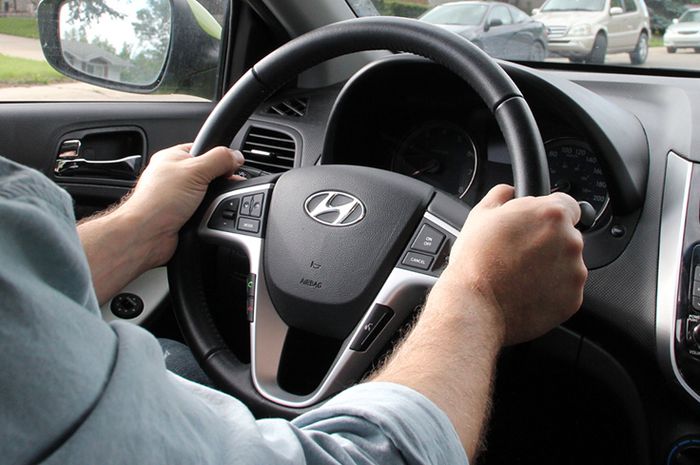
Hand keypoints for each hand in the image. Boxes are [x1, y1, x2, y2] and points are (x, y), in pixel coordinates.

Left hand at [120, 143, 244, 266]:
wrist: (147, 235)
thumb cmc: (158, 201)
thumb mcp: (195, 171)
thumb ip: (219, 160)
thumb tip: (236, 156)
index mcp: (172, 158)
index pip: (203, 149)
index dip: (219, 156)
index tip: (232, 166)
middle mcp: (173, 176)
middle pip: (208, 173)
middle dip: (218, 181)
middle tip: (223, 187)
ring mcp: (177, 197)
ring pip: (207, 194)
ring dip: (212, 201)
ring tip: (208, 205)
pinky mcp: (181, 215)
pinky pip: (203, 211)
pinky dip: (208, 214)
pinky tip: (205, 216)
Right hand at [437, 184, 586, 344]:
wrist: (475, 304)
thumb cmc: (476, 261)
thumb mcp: (480, 215)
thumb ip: (501, 195)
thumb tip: (507, 191)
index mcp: (551, 214)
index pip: (568, 204)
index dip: (548, 215)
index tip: (536, 225)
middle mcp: (570, 241)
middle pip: (567, 235)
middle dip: (548, 243)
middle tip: (520, 253)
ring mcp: (575, 272)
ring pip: (568, 263)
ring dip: (551, 267)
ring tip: (520, 275)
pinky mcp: (573, 298)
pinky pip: (566, 290)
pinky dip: (551, 291)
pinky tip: (527, 290)